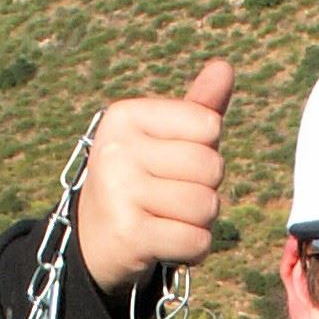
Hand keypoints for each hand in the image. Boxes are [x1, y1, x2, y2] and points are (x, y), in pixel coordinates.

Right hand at [75, 58, 234, 295]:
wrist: (93, 244)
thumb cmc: (137, 186)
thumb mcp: (163, 142)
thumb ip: (196, 109)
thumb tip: (225, 67)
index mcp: (126, 115)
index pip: (209, 126)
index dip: (205, 152)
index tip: (172, 168)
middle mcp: (118, 148)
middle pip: (211, 167)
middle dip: (205, 191)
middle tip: (170, 202)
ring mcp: (120, 191)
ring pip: (207, 206)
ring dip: (199, 224)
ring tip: (168, 223)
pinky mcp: (130, 234)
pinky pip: (196, 242)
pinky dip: (193, 251)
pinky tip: (168, 246)